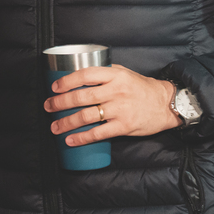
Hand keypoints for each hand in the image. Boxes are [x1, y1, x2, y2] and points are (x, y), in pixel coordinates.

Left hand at [44, 65, 179, 145]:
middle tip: (48, 107)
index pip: (85, 75)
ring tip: (55, 127)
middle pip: (82, 97)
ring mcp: (120, 109)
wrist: (165, 104)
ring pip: (87, 116)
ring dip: (67, 122)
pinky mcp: (124, 126)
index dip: (67, 81)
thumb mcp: (124, 73)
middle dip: (60, 103)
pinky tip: (71, 140)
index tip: (54, 87)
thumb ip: (104, 72)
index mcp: (115, 75)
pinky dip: (82, 138)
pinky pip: (99, 133)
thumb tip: (79, 73)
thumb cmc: (141, 88)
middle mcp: (116, 91)